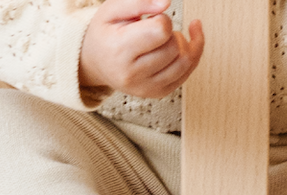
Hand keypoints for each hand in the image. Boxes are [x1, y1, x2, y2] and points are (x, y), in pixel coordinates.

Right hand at [78, 0, 203, 100]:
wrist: (96, 62)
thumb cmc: (105, 33)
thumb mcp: (112, 9)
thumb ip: (138, 1)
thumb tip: (165, 2)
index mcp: (120, 49)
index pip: (161, 31)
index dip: (163, 19)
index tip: (153, 18)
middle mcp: (133, 74)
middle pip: (174, 47)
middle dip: (171, 32)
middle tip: (157, 27)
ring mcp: (146, 87)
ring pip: (184, 62)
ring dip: (184, 44)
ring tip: (170, 35)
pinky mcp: (157, 93)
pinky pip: (185, 75)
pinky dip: (190, 57)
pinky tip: (184, 44)